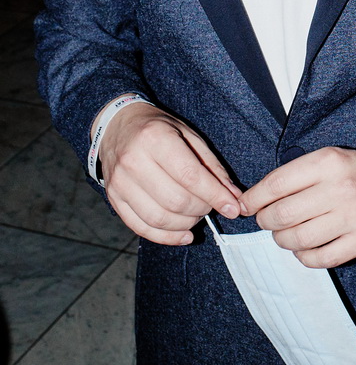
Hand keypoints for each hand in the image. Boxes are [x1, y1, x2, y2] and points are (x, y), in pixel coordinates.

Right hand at [99, 101, 241, 244]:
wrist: (117, 126)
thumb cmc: (158, 129)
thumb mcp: (189, 135)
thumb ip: (211, 166)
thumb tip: (233, 197)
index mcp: (155, 139)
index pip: (190, 175)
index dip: (214, 196)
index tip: (233, 208)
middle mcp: (133, 161)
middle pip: (175, 200)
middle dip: (201, 209)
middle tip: (210, 206)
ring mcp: (120, 182)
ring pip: (158, 218)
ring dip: (186, 224)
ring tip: (197, 216)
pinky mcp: (113, 199)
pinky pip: (141, 227)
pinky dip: (166, 237)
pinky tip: (184, 235)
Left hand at [239, 146, 355, 268]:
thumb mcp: (332, 157)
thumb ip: (299, 174)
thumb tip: (256, 199)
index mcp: (329, 162)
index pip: (276, 184)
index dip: (254, 198)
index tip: (246, 205)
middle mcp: (340, 188)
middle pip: (282, 214)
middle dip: (265, 220)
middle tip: (268, 220)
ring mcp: (353, 217)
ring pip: (297, 239)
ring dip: (282, 240)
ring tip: (285, 234)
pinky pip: (320, 258)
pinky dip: (304, 257)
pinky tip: (305, 248)